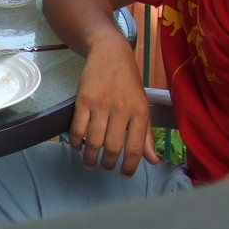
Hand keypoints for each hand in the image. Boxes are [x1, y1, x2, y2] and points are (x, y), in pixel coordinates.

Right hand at [68, 39, 156, 176]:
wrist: (110, 53)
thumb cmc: (128, 81)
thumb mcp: (142, 105)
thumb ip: (146, 134)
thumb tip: (152, 161)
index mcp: (140, 112)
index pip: (135, 148)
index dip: (130, 166)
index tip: (124, 175)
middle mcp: (121, 109)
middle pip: (112, 147)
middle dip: (107, 163)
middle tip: (104, 167)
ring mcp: (101, 104)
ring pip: (94, 140)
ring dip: (90, 157)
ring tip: (89, 162)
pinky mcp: (83, 99)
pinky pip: (77, 127)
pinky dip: (75, 141)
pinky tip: (77, 146)